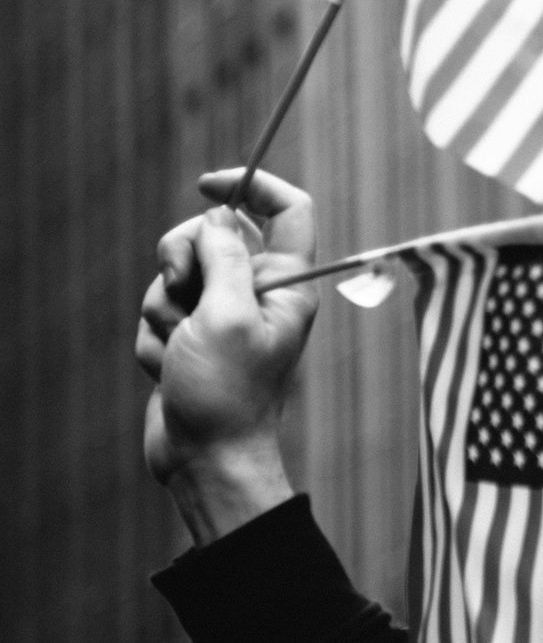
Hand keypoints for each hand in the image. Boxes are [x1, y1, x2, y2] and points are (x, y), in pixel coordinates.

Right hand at [137, 170, 318, 543]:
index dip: (251, 186)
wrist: (204, 457)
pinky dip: (155, 338)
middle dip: (182, 260)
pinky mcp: (191, 337)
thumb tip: (218, 218)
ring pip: (175, 277)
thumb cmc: (227, 392)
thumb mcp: (227, 315)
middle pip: (212, 236)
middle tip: (183, 291)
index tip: (206, 185)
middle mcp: (259, 291)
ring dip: (165, 310)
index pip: (288, 210)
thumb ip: (224, 258)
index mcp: (287, 281)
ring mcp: (222, 314)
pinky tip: (169, 368)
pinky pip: (159, 312)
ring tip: (181, 348)